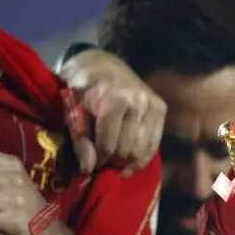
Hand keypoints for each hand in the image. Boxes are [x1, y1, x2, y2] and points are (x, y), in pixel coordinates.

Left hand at [58, 48, 165, 175]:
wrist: (103, 65)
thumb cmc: (84, 89)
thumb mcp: (73, 113)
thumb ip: (81, 141)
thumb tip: (89, 169)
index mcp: (113, 100)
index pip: (108, 144)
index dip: (98, 159)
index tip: (92, 163)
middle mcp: (138, 103)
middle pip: (126, 150)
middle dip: (113, 160)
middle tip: (103, 160)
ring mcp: (152, 106)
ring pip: (141, 150)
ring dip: (127, 160)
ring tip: (115, 160)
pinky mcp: (161, 110)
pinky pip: (154, 145)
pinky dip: (142, 158)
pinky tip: (131, 165)